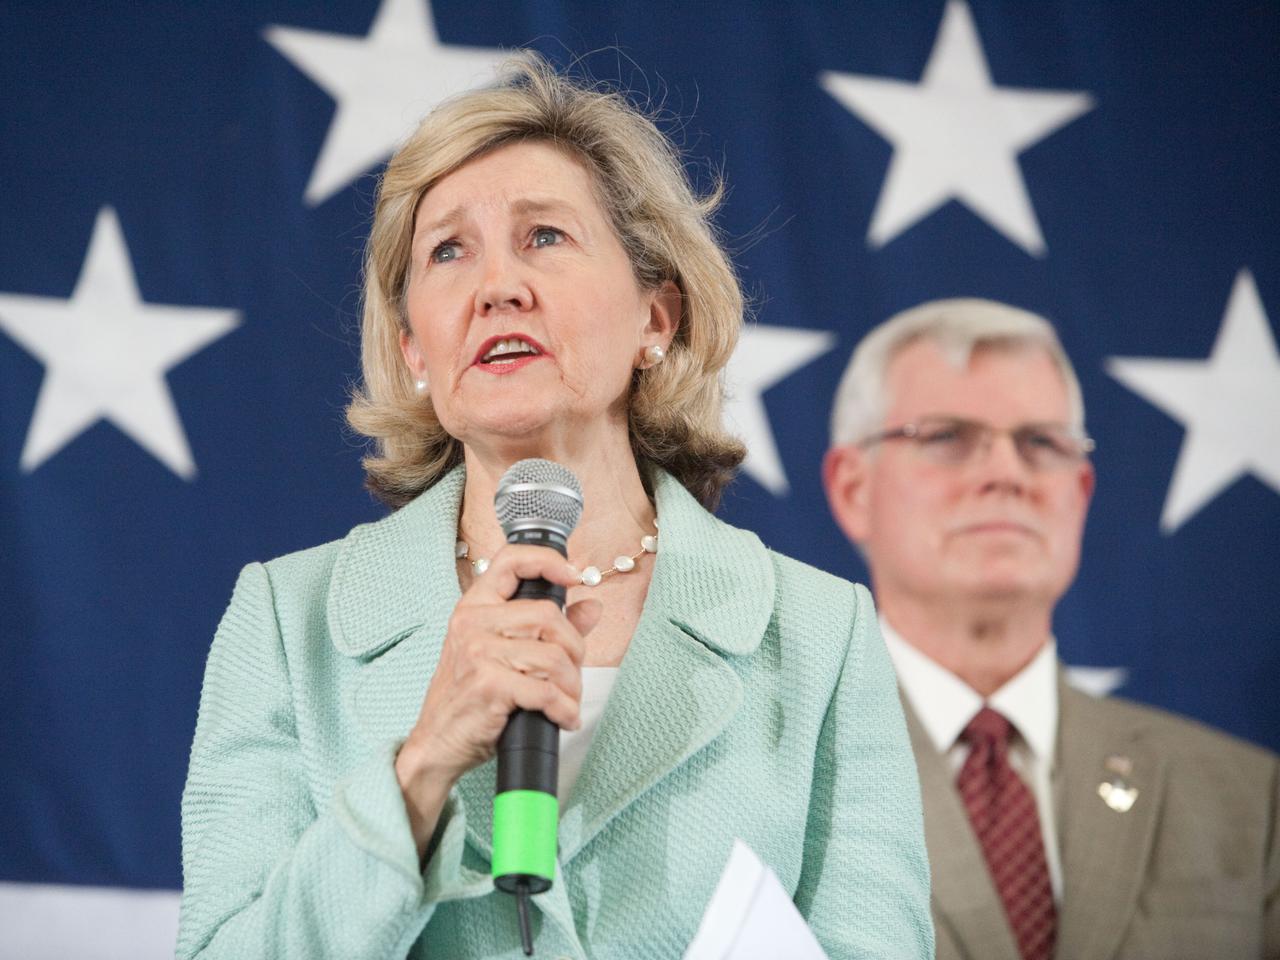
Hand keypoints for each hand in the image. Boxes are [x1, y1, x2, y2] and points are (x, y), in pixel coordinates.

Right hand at [395, 544, 600, 857]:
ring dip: (572, 686)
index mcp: (475, 607)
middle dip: (575, 649)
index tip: (574, 576)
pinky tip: (563, 718)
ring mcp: (477, 652)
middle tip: (574, 674)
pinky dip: (564, 709)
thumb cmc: (471, 698)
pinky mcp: (488, 684)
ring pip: (553, 656)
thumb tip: (592, 606)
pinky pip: (546, 691)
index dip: (548, 561)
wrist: (437, 743)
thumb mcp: (504, 654)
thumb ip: (550, 628)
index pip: (511, 560)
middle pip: (548, 615)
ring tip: (568, 702)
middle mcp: (473, 622)